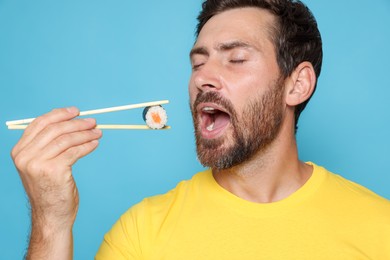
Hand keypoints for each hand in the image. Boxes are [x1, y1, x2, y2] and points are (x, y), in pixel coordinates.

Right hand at [11, 107, 101, 258]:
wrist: (51, 215)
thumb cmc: (50, 189)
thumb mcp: (41, 164)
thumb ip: (47, 145)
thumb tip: (70, 122)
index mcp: (20, 151)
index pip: (40, 124)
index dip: (59, 114)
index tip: (76, 111)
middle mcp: (25, 156)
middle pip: (55, 129)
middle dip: (77, 123)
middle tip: (93, 122)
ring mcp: (38, 163)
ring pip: (67, 139)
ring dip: (86, 134)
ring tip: (98, 133)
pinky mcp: (54, 170)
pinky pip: (75, 151)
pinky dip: (88, 145)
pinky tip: (95, 144)